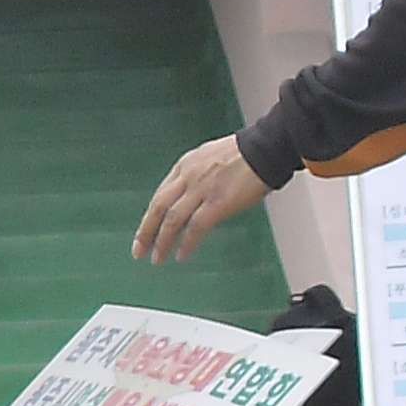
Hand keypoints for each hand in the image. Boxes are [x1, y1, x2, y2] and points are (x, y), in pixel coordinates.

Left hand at [136, 134, 275, 262]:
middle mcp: (188, 177)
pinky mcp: (218, 202)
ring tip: (158, 258)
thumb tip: (187, 198)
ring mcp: (202, 190)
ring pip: (173, 220)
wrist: (266, 147)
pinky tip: (182, 254)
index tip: (143, 234)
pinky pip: (196, 227)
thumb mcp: (208, 158)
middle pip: (159, 209)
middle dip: (146, 232)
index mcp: (184, 166)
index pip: (160, 196)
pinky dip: (187, 243)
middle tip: (139, 251)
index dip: (149, 218)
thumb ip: (194, 177)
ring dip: (163, 242)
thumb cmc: (244, 154)